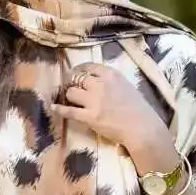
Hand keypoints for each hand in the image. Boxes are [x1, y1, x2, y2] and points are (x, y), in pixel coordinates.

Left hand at [49, 63, 180, 173]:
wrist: (142, 127)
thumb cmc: (138, 109)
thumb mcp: (126, 86)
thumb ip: (110, 82)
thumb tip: (96, 82)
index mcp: (111, 75)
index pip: (88, 67)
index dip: (78, 70)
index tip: (74, 74)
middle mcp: (100, 84)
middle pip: (77, 79)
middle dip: (72, 83)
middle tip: (70, 89)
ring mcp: (94, 101)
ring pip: (71, 92)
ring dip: (69, 96)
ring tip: (70, 100)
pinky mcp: (89, 117)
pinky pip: (68, 111)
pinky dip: (59, 109)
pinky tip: (53, 107)